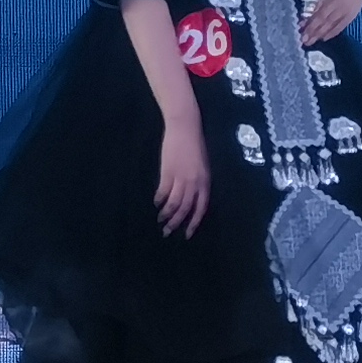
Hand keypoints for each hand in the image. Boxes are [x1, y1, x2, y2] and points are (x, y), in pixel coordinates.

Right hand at [153, 114, 210, 236]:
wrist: (185, 128)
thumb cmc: (195, 145)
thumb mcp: (202, 166)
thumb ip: (198, 182)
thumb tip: (191, 197)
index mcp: (205, 182)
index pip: (200, 208)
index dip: (194, 222)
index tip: (187, 233)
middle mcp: (194, 183)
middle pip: (186, 208)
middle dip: (176, 222)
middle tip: (167, 232)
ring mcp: (181, 177)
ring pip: (174, 202)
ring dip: (166, 214)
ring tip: (159, 221)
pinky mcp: (168, 172)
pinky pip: (163, 191)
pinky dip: (159, 199)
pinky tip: (155, 202)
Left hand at [299, 0, 361, 47]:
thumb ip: (315, 3)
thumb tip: (304, 15)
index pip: (315, 12)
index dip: (307, 21)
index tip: (299, 29)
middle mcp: (333, 6)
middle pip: (321, 20)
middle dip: (311, 31)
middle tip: (303, 40)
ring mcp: (343, 12)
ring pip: (329, 25)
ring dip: (319, 34)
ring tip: (311, 42)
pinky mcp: (350, 17)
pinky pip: (340, 26)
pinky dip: (332, 33)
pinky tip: (325, 39)